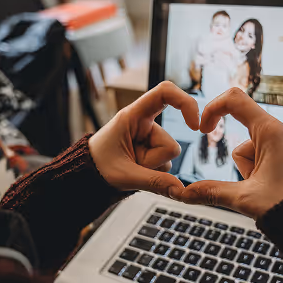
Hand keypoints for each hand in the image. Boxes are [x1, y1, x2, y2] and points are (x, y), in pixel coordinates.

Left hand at [89, 82, 198, 198]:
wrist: (87, 175)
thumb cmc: (97, 167)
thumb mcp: (124, 175)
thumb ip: (154, 182)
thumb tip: (180, 189)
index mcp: (132, 116)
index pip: (164, 93)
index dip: (185, 102)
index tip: (195, 126)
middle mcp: (143, 123)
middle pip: (170, 144)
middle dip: (155, 162)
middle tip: (131, 165)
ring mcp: (148, 137)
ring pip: (168, 156)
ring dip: (152, 167)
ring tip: (130, 167)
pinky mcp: (150, 149)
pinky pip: (165, 164)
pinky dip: (153, 171)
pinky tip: (135, 170)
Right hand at [178, 88, 282, 218]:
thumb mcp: (246, 199)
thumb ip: (211, 192)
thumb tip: (183, 194)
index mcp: (272, 133)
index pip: (235, 101)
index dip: (212, 110)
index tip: (203, 129)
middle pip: (245, 143)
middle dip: (244, 168)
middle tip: (260, 189)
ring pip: (260, 155)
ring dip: (258, 175)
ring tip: (275, 194)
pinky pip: (276, 159)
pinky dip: (271, 175)